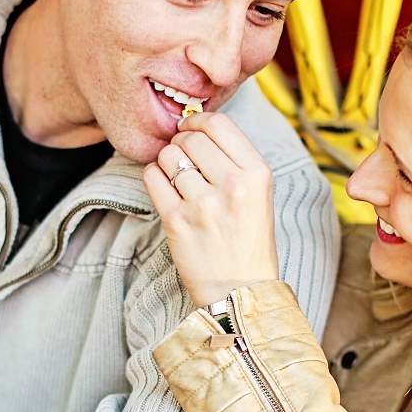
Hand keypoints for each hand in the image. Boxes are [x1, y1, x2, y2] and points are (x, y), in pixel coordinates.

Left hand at [142, 113, 278, 307]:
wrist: (240, 290)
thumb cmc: (249, 242)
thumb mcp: (260, 194)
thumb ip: (235, 159)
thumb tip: (198, 127)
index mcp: (257, 173)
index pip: (219, 124)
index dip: (197, 121)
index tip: (190, 128)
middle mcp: (232, 184)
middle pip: (190, 138)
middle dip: (181, 144)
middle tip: (183, 161)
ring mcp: (203, 204)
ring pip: (168, 156)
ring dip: (167, 163)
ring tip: (177, 181)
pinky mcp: (177, 221)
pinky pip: (151, 178)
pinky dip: (153, 178)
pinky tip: (165, 190)